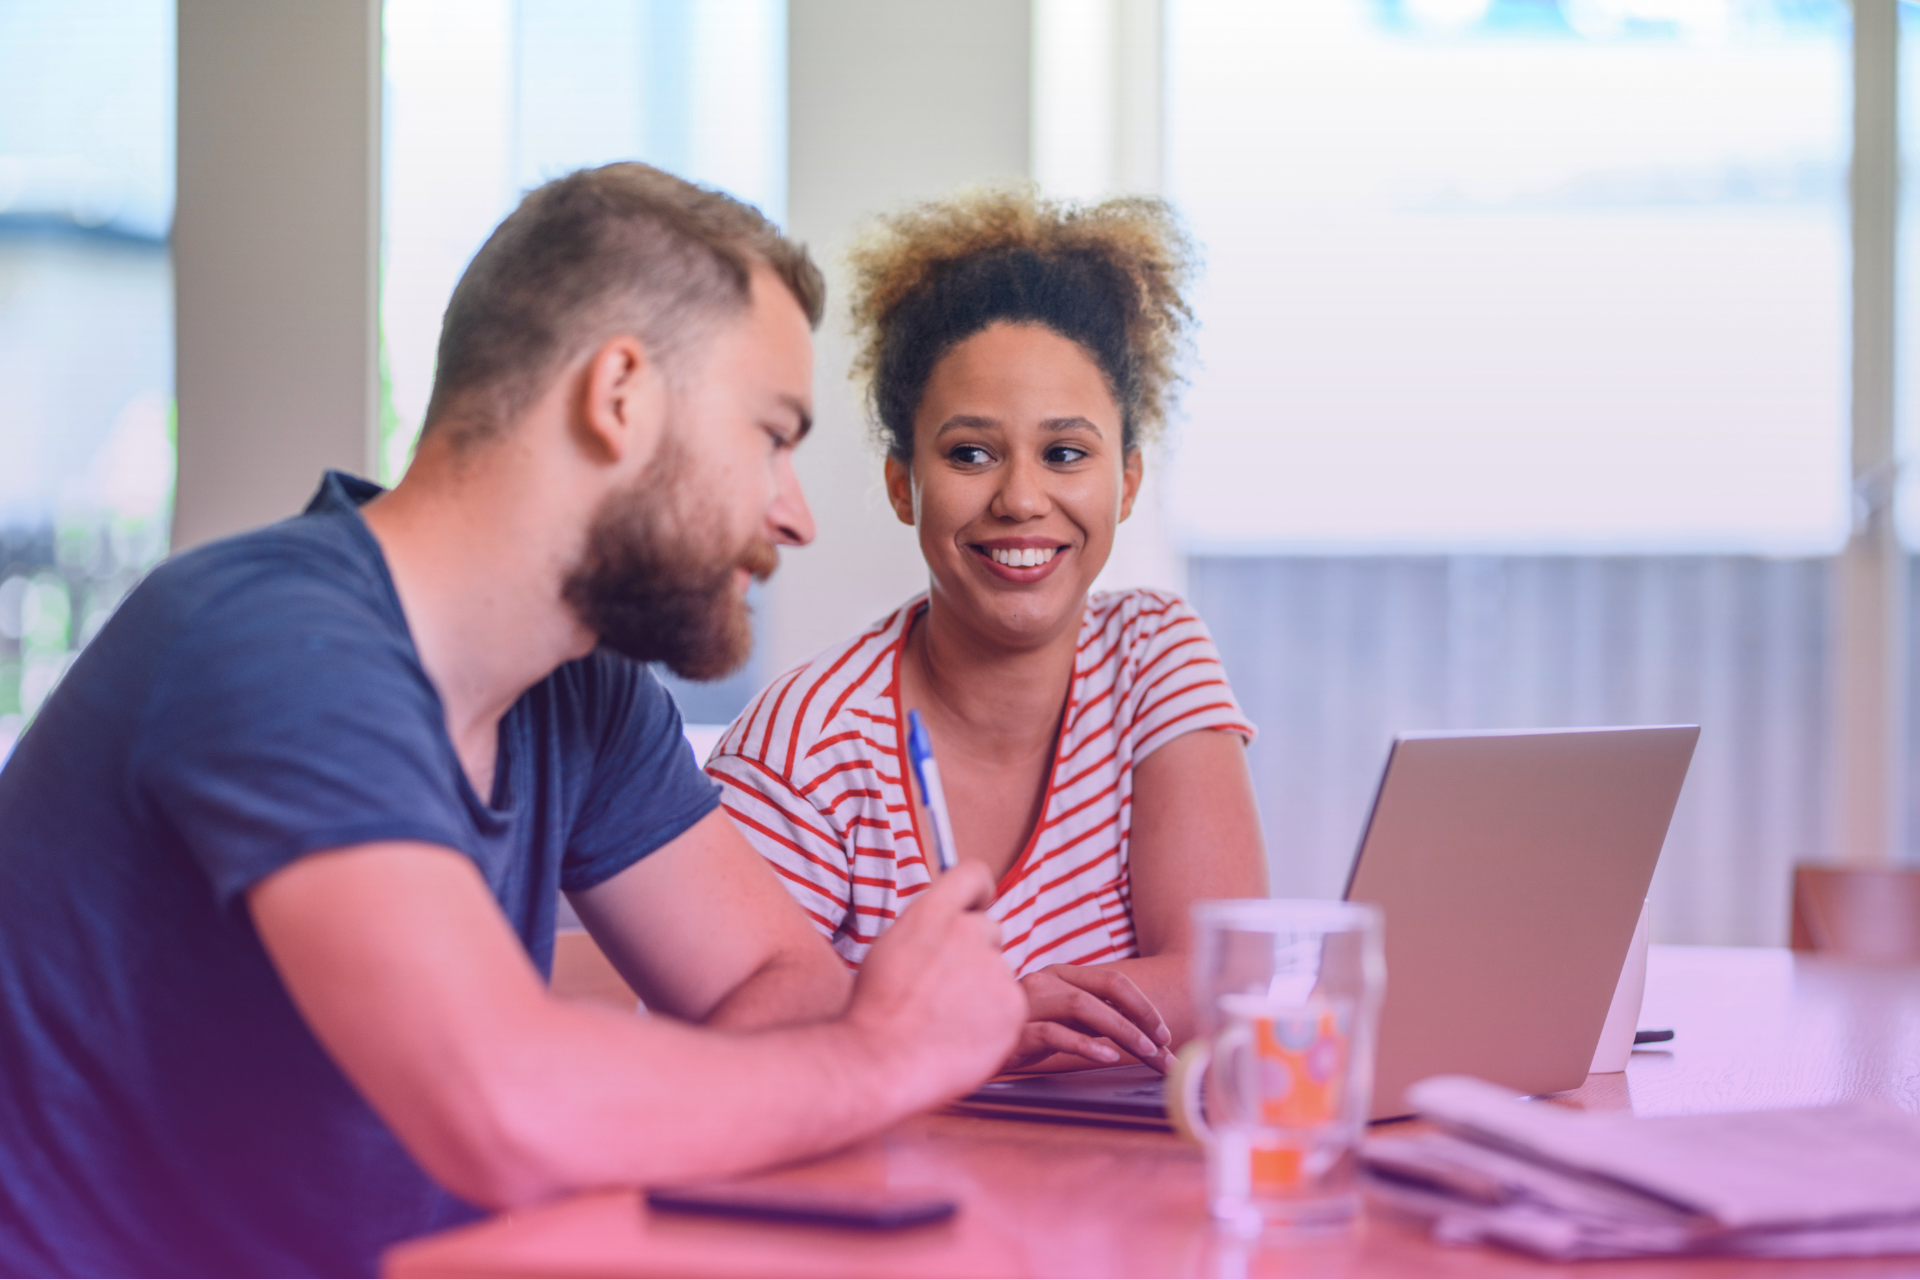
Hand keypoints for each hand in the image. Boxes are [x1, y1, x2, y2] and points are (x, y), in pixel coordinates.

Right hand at [845, 862, 1026, 1104]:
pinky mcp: (1013, 1005)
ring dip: (982, 992)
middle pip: (990, 931)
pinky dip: (993, 1022)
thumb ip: (926, 929)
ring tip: (945, 1021)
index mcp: (931, 914)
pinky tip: (961, 1037)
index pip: (972, 874)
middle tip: (945, 989)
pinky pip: (1009, 1007)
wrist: (880, 1062)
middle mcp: (967, 932)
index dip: (979, 890)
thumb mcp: (890, 948)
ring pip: (998, 974)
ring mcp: (993, 968)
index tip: (979, 904)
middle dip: (976, 954)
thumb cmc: (875, 1011)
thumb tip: (948, 924)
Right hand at [1004, 964, 1173, 1073]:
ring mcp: (1026, 1002)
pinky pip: (1053, 1032)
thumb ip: (1090, 1020)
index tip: (1164, 1034)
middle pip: (1104, 989)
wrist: (965, 1045)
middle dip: (1141, 1017)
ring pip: (1083, 1006)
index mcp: (1058, 975)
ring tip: (1144, 1053)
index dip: (1143, 1005)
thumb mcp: (1060, 1023)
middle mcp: (1044, 981)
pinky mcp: (1013, 1029)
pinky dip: (1084, 1044)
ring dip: (1121, 1030)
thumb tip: (1138, 1033)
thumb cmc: (1018, 1037)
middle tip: (1163, 1047)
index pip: (1112, 980)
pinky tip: (1106, 1057)